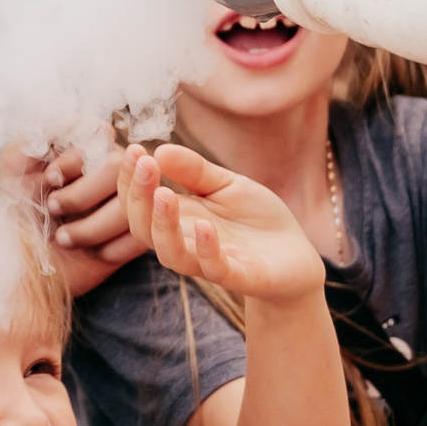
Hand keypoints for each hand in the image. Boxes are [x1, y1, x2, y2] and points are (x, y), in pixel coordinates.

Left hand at [1, 141, 145, 295]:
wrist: (18, 267)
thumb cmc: (16, 213)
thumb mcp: (13, 169)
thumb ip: (38, 135)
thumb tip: (80, 120)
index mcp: (86, 150)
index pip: (99, 135)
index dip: (73, 159)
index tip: (49, 179)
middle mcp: (111, 173)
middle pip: (119, 166)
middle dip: (80, 194)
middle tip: (53, 210)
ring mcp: (127, 204)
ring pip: (131, 205)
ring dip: (91, 226)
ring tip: (63, 238)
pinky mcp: (134, 238)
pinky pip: (140, 237)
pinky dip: (110, 248)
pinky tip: (89, 254)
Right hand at [121, 143, 324, 303]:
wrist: (296, 257)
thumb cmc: (255, 220)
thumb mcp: (226, 185)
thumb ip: (195, 171)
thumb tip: (160, 150)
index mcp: (178, 219)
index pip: (139, 204)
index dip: (130, 179)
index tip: (134, 149)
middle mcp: (186, 242)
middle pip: (144, 229)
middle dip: (138, 197)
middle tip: (144, 164)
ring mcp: (210, 261)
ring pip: (171, 254)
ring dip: (163, 225)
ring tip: (164, 194)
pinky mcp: (240, 275)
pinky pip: (215, 268)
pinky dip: (206, 249)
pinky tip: (205, 226)